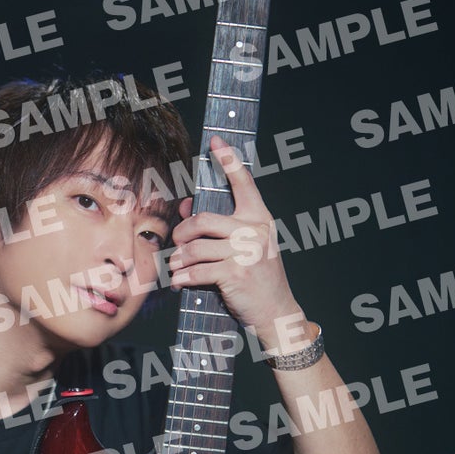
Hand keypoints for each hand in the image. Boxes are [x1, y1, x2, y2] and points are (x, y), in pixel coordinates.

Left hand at [168, 136, 305, 349]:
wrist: (276, 311)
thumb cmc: (257, 278)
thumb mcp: (244, 247)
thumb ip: (219, 226)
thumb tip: (186, 205)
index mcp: (260, 218)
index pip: (243, 182)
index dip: (228, 160)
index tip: (215, 142)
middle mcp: (255, 230)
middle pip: (202, 220)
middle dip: (182, 234)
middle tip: (178, 244)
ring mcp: (246, 251)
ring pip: (195, 248)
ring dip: (179, 261)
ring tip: (178, 269)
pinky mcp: (236, 272)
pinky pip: (196, 270)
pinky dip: (183, 278)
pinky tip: (180, 283)